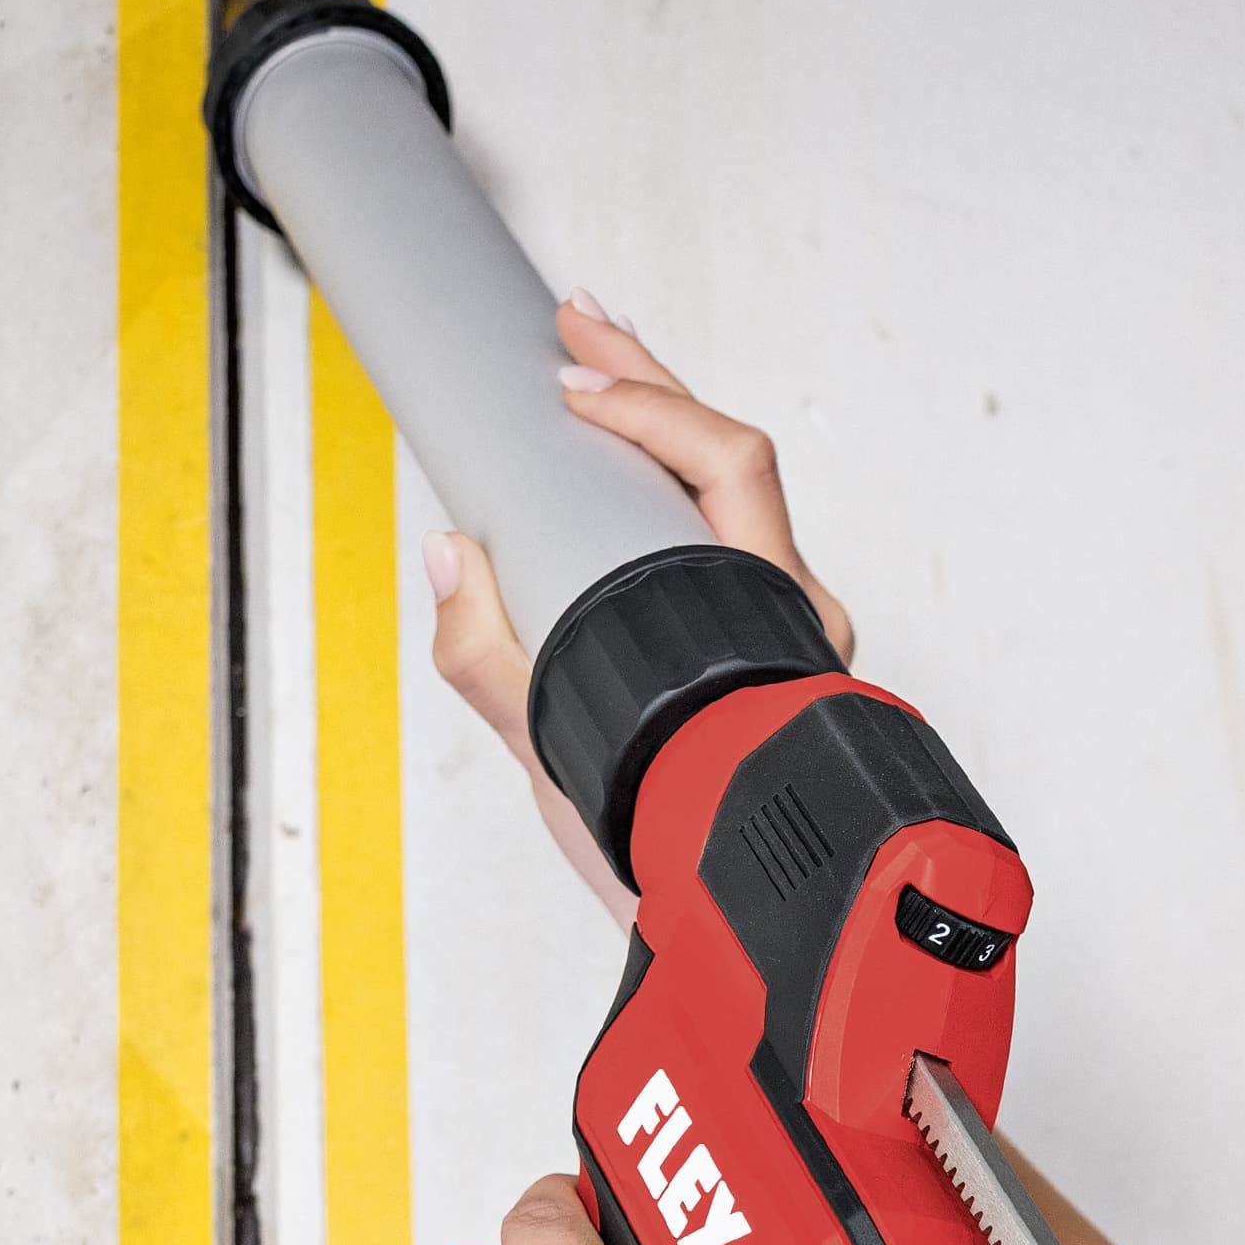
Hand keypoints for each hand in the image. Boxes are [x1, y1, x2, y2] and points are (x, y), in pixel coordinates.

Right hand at [420, 293, 854, 802]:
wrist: (725, 923)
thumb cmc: (664, 849)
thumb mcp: (558, 759)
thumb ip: (491, 661)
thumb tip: (447, 557)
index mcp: (770, 626)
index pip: (727, 469)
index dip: (648, 409)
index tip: (570, 387)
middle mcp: (796, 615)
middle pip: (733, 457)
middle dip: (647, 380)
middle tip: (578, 321)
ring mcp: (789, 624)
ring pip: (736, 490)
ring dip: (663, 419)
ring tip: (596, 365)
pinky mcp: (769, 637)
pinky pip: (728, 530)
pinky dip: (671, 476)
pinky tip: (626, 457)